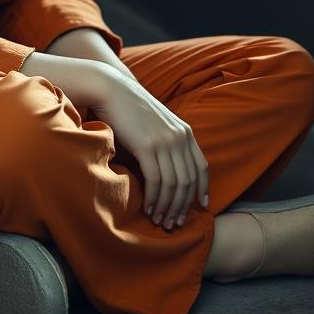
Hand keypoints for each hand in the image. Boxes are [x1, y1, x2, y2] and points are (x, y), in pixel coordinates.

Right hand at [90, 72, 208, 229]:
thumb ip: (167, 141)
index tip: (201, 207)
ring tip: (160, 221)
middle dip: (182, 206)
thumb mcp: (158, 123)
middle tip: (174, 223)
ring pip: (173, 184)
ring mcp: (164, 141)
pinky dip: (154, 198)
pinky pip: (156, 180)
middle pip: (188, 181)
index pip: (201, 167)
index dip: (202, 189)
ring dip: (167, 207)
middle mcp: (179, 137)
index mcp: (185, 131)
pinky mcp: (147, 145)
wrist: (111, 89)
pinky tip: (148, 208)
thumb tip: (170, 169)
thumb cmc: (130, 108)